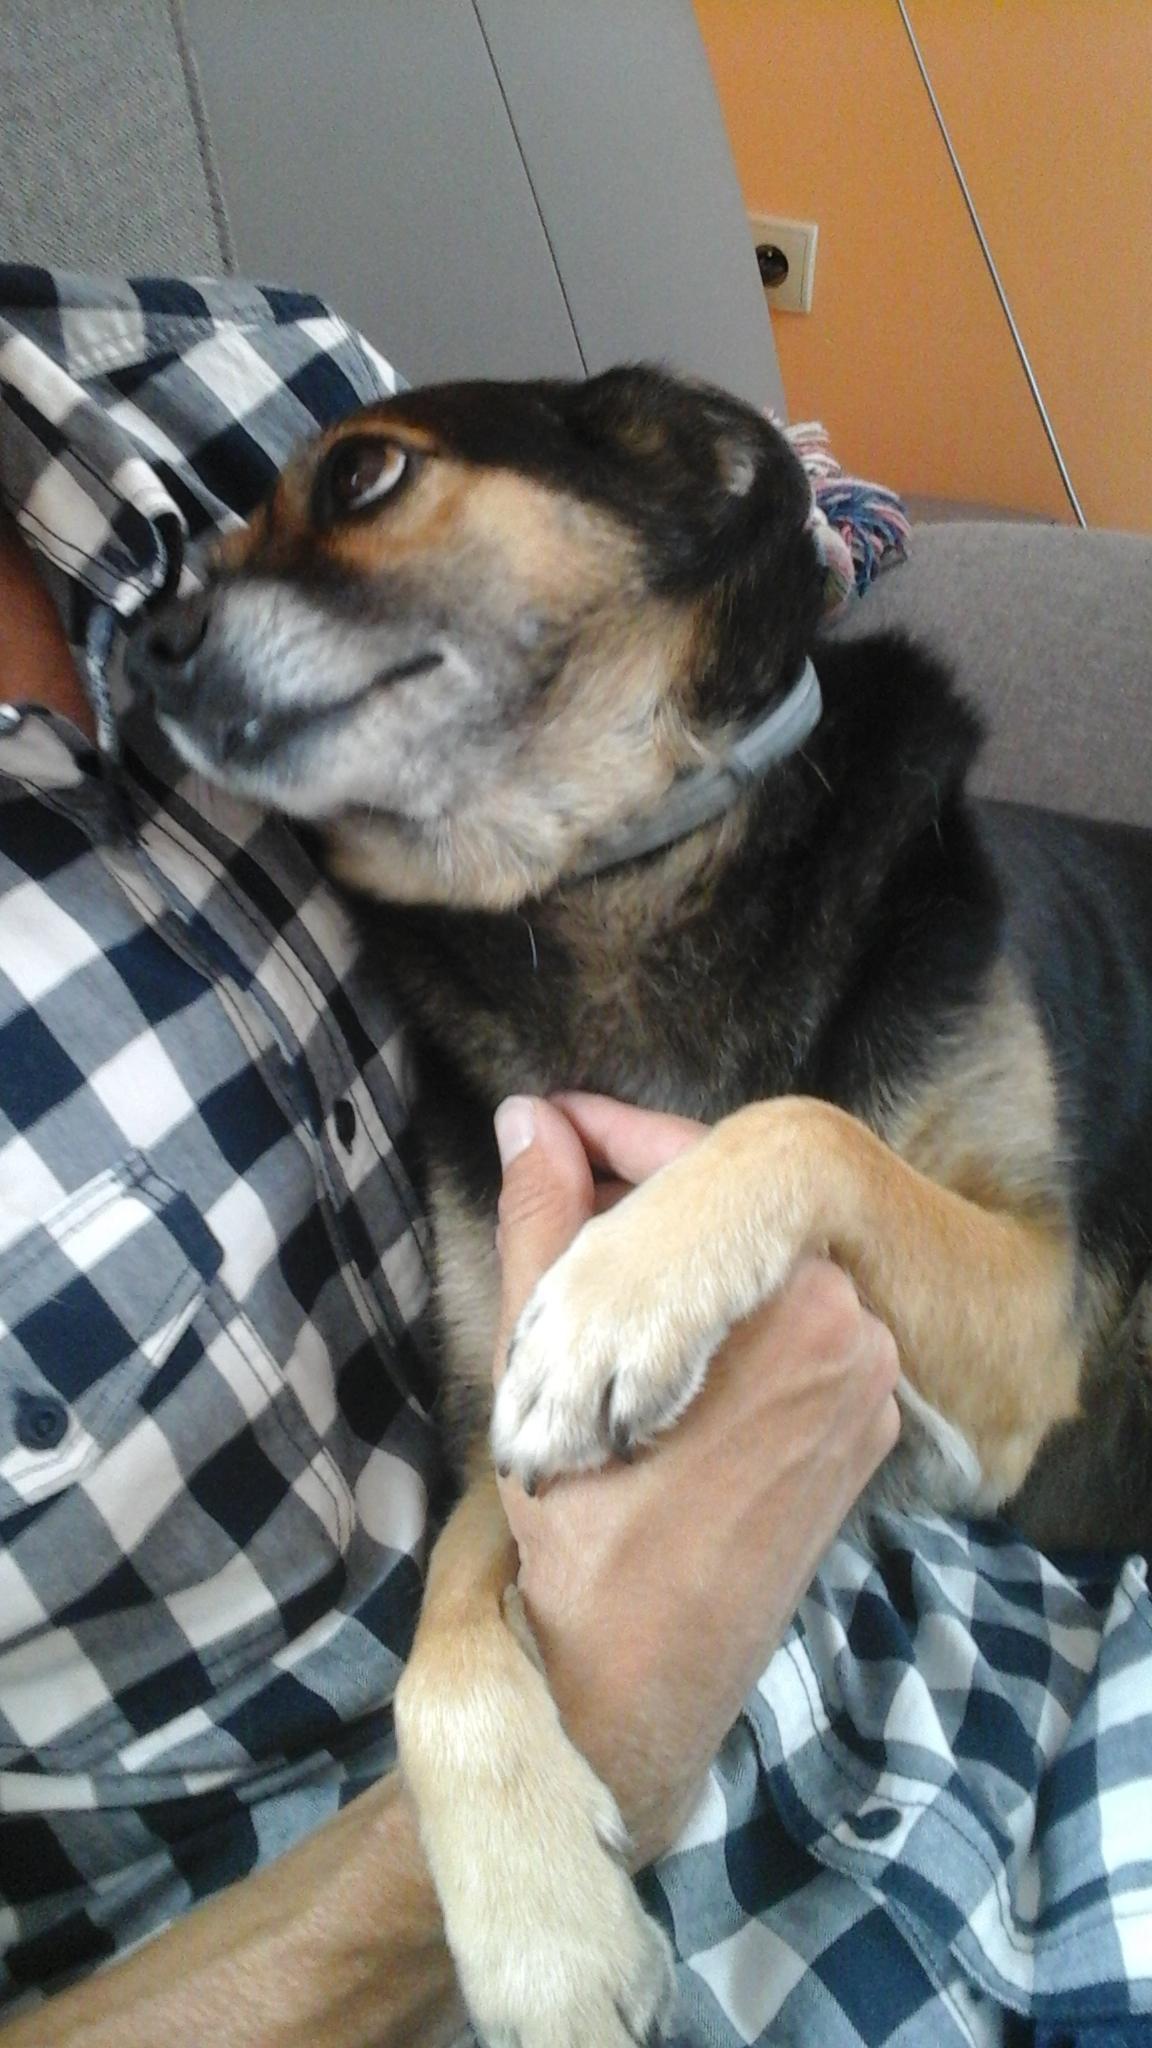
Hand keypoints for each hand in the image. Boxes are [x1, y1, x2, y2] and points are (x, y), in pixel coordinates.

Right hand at [492, 1091, 899, 1865]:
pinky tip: (644, 1332)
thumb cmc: (584, 1523)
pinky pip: (788, 1339)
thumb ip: (546, 1222)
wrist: (635, 1679)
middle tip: (555, 1179)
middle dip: (640, 1202)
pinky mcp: (862, 1437)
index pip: (701, 1173)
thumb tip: (531, 1123)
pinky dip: (718, 1323)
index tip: (547, 1117)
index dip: (611, 1135)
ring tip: (584, 1261)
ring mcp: (869, 1388)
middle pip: (735, 1228)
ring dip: (676, 1267)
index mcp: (796, 1300)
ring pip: (759, 1282)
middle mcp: (857, 1333)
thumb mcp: (544, 1359)